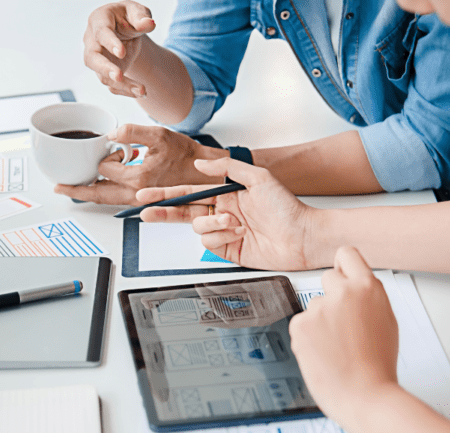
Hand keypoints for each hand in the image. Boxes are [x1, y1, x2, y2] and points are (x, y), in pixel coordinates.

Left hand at [54, 125, 224, 204]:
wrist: (205, 174)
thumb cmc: (187, 156)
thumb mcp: (160, 136)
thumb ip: (133, 132)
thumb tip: (112, 134)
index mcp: (138, 179)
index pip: (106, 168)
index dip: (108, 155)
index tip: (121, 149)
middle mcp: (135, 194)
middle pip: (97, 195)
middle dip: (76, 190)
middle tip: (59, 187)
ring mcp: (138, 200)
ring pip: (106, 200)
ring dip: (88, 193)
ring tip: (71, 189)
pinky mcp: (142, 201)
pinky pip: (116, 200)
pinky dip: (103, 194)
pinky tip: (98, 186)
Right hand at [83, 2, 156, 97]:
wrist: (126, 29)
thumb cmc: (127, 17)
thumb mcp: (137, 11)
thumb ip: (141, 17)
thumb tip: (148, 24)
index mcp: (99, 20)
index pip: (101, 32)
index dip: (110, 43)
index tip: (122, 53)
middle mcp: (92, 40)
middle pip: (92, 58)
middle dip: (105, 68)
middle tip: (118, 76)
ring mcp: (96, 58)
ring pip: (102, 76)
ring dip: (121, 85)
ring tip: (141, 90)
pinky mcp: (104, 72)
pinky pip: (111, 84)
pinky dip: (125, 90)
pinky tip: (139, 92)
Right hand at [137, 157, 316, 270]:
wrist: (303, 236)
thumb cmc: (287, 208)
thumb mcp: (259, 178)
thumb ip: (228, 169)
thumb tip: (202, 165)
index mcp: (227, 194)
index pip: (189, 192)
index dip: (166, 194)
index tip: (148, 194)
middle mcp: (223, 212)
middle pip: (183, 212)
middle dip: (164, 211)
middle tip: (146, 212)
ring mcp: (224, 232)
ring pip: (198, 228)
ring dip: (212, 224)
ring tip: (234, 223)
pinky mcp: (228, 250)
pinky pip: (209, 243)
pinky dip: (221, 237)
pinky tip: (238, 234)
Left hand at [288, 247, 400, 432]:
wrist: (364, 395)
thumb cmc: (377, 366)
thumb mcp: (386, 321)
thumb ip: (367, 299)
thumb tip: (355, 290)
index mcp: (369, 288)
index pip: (347, 254)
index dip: (342, 265)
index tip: (340, 272)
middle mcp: (343, 293)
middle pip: (327, 278)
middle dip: (331, 297)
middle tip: (341, 323)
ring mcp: (319, 308)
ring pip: (313, 306)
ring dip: (319, 322)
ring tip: (336, 347)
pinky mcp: (300, 325)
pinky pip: (300, 325)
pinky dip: (307, 338)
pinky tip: (323, 353)